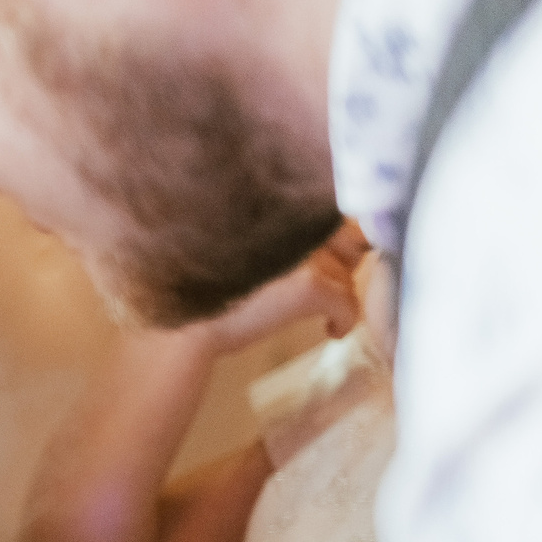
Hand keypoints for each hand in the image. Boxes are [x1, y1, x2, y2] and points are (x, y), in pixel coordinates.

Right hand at [195, 220, 365, 353]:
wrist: (191, 322)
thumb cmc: (212, 289)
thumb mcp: (249, 246)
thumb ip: (284, 234)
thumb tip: (330, 241)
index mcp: (283, 211)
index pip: (335, 215)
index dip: (338, 241)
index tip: (331, 261)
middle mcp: (297, 225)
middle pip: (350, 242)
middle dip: (342, 266)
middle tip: (323, 288)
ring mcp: (306, 255)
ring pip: (348, 277)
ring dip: (339, 296)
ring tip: (321, 313)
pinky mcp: (310, 287)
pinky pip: (348, 305)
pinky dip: (345, 321)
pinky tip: (331, 330)